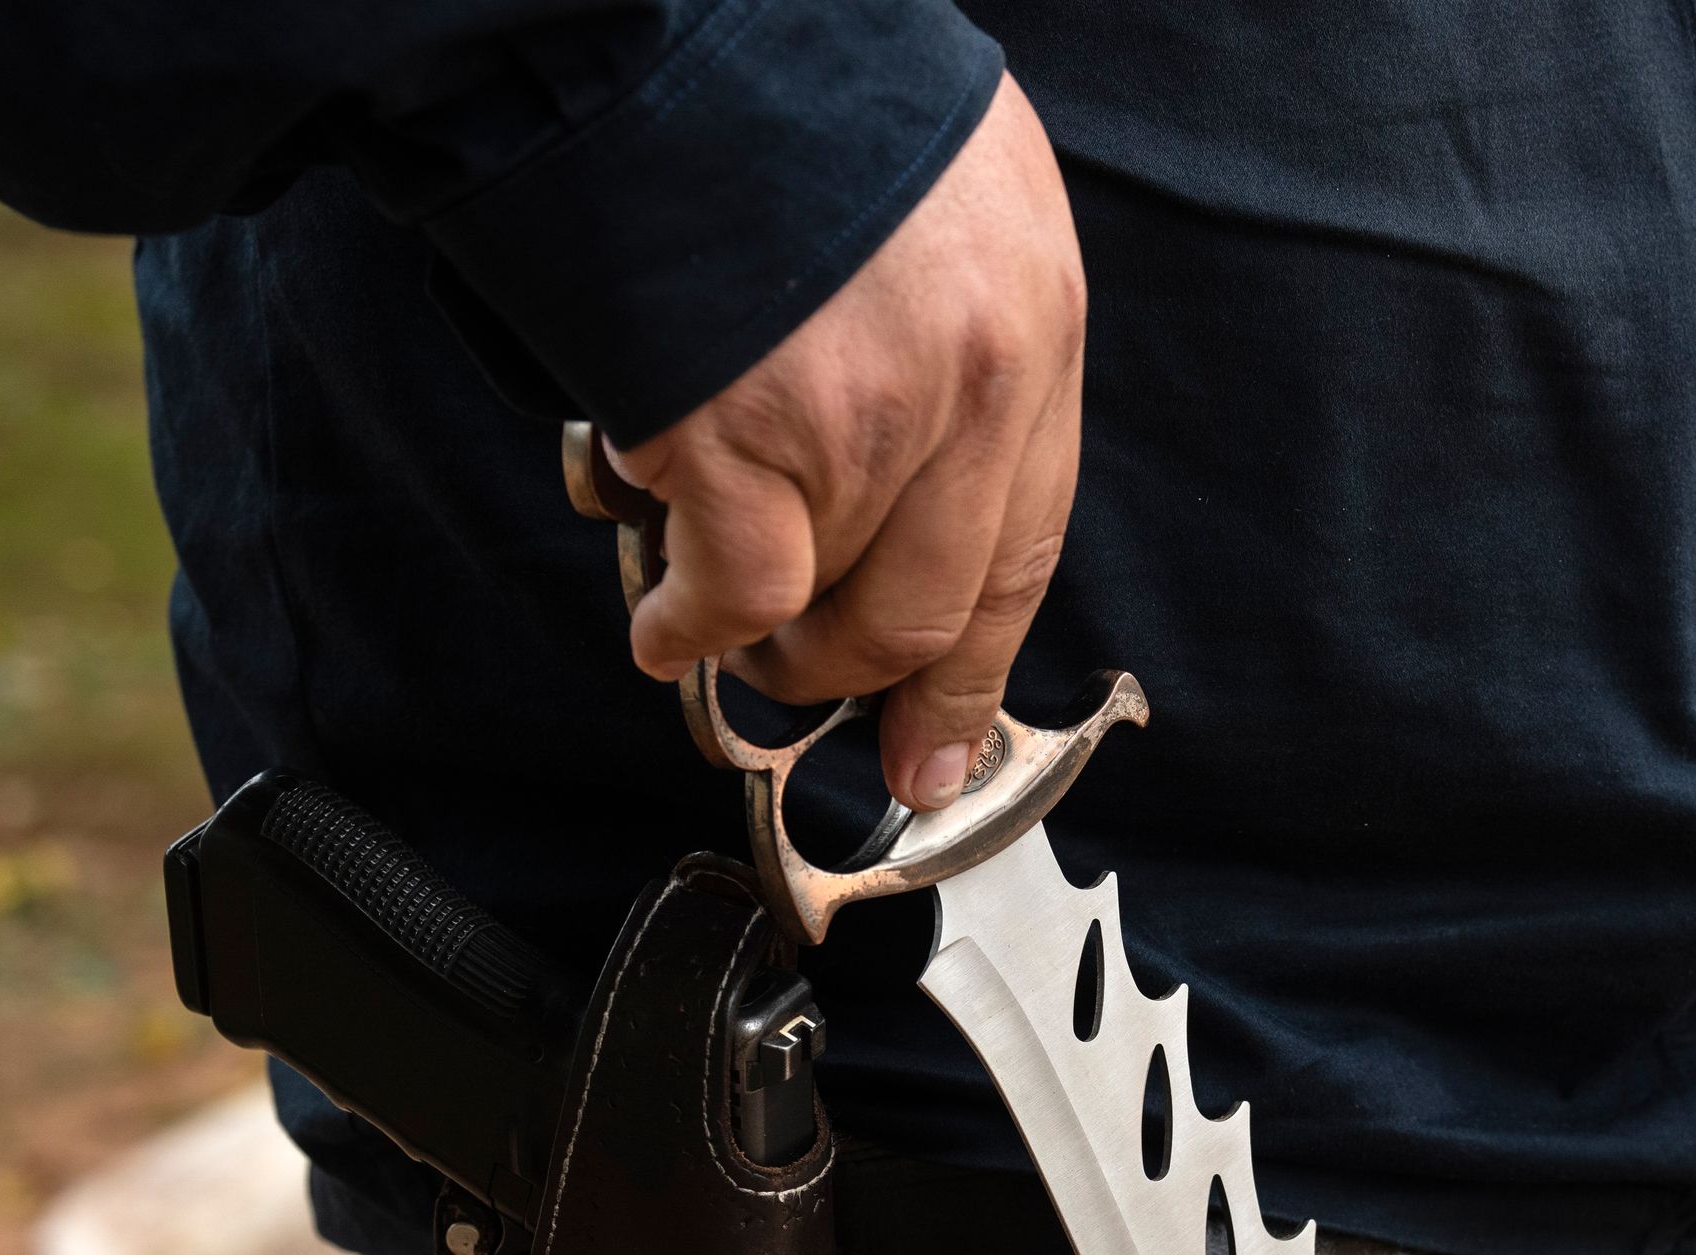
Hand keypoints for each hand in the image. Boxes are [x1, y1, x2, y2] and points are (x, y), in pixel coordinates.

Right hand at [610, 76, 1086, 811]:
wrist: (663, 21)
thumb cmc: (785, 84)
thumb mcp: (942, 190)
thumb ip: (949, 331)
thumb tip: (908, 469)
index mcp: (1034, 314)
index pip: (1030, 536)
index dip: (980, 659)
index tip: (946, 741)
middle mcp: (974, 380)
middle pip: (940, 604)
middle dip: (876, 684)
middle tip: (821, 704)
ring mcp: (863, 418)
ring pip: (831, 607)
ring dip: (770, 645)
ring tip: (722, 631)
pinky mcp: (745, 437)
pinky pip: (732, 593)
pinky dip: (686, 626)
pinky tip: (661, 625)